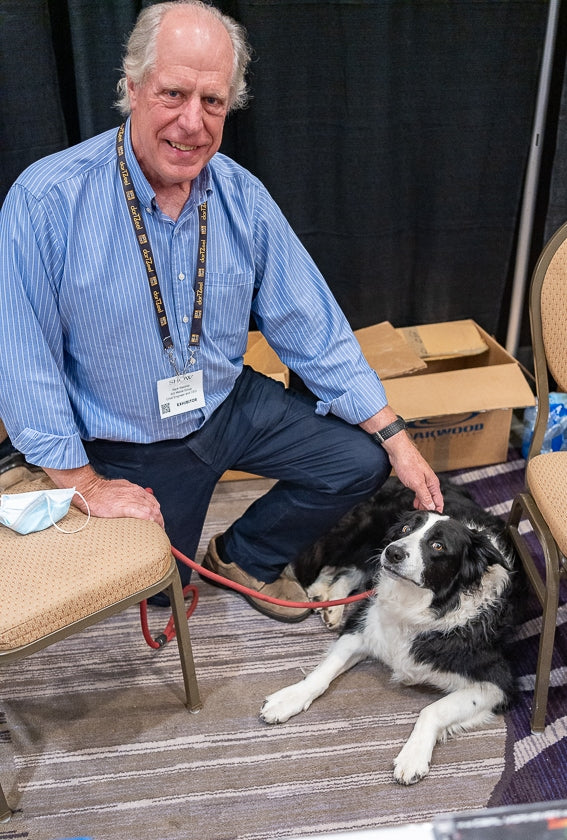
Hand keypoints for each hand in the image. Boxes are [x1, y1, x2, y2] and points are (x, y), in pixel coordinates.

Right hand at [43, 464, 164, 526]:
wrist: (89, 490)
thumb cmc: (101, 491)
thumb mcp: (120, 488)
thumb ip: (129, 494)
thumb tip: (136, 503)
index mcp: (134, 489)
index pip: (152, 501)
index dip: (157, 512)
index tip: (158, 519)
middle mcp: (135, 493)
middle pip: (154, 506)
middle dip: (159, 518)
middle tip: (160, 528)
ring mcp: (131, 500)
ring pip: (151, 510)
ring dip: (156, 521)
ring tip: (157, 530)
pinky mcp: (125, 507)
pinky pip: (142, 514)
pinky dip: (149, 520)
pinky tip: (151, 526)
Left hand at [382, 433, 443, 512]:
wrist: (398, 452)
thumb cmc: (408, 463)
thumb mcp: (417, 484)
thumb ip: (425, 496)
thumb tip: (431, 507)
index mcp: (433, 483)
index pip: (439, 501)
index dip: (437, 510)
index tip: (434, 518)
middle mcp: (430, 482)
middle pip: (433, 499)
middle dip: (429, 508)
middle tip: (423, 517)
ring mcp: (422, 480)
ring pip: (426, 496)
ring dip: (423, 504)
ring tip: (419, 511)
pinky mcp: (415, 479)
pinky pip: (420, 492)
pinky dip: (418, 498)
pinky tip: (415, 503)